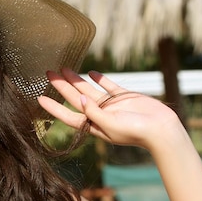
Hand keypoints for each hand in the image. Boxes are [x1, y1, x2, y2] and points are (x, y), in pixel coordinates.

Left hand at [38, 69, 182, 148]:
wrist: (162, 129)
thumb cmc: (136, 132)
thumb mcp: (110, 124)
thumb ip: (93, 112)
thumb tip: (78, 99)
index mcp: (93, 125)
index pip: (68, 116)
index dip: (53, 108)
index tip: (40, 98)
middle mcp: (99, 115)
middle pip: (75, 99)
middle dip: (61, 87)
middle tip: (48, 73)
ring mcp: (111, 106)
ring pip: (89, 90)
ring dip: (76, 80)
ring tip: (64, 68)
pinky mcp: (124, 97)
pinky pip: (108, 86)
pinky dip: (99, 79)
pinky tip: (90, 72)